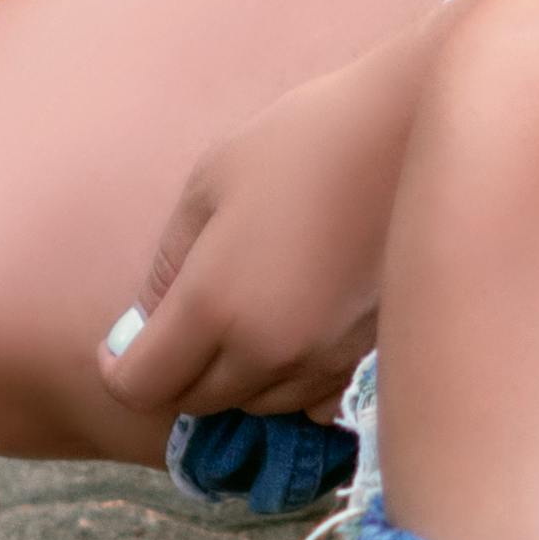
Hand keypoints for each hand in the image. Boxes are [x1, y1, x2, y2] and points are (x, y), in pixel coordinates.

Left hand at [88, 19, 430, 439]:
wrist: (418, 134)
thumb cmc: (306, 140)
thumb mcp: (211, 182)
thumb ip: (168, 264)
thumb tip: (142, 325)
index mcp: (216, 306)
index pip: (143, 386)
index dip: (120, 370)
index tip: (124, 345)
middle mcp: (269, 352)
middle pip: (198, 403)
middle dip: (178, 373)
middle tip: (184, 323)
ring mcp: (326, 362)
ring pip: (258, 405)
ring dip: (238, 378)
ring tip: (248, 318)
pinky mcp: (371, 360)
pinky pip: (314, 401)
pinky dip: (294, 382)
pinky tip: (300, 333)